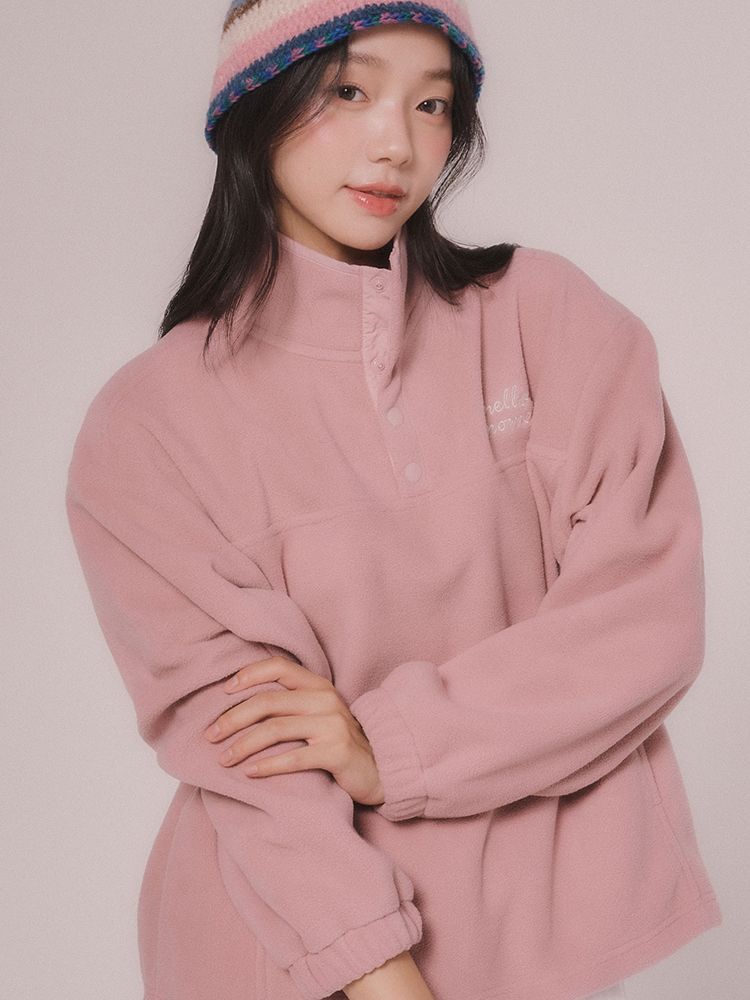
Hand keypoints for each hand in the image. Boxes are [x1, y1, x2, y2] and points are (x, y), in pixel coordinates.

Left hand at [202, 655, 385, 806]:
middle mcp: (325, 699)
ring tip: (223, 759)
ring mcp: (332, 725)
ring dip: (243, 745)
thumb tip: (238, 703)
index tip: (223, 692)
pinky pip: (293, 758)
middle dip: (232, 718)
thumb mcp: (318, 713)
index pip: (278, 667)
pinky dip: (266, 766)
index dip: (248, 675)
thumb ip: (290, 702)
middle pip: (268, 701)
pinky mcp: (336, 752)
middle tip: (210, 735)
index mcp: (318, 685)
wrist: (379, 768)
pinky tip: (249, 773)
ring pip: (275, 729)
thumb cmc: (337, 741)